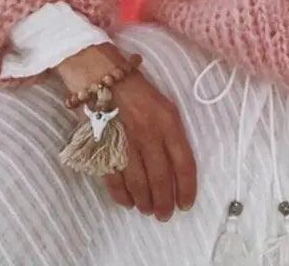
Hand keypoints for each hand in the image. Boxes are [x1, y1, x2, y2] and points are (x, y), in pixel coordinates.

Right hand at [54, 43, 196, 220]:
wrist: (101, 73)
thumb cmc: (136, 86)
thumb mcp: (164, 104)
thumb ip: (171, 131)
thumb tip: (176, 163)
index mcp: (169, 121)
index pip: (184, 162)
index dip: (187, 187)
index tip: (186, 204)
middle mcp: (149, 133)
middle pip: (161, 177)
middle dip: (164, 201)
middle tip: (164, 215)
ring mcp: (126, 141)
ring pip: (139, 182)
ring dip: (145, 201)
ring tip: (148, 210)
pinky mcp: (104, 146)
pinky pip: (115, 178)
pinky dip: (121, 194)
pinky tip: (128, 202)